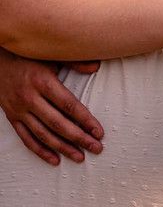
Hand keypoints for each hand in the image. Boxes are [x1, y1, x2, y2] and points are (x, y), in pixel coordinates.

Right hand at [0, 48, 102, 165]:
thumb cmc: (31, 55)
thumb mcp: (53, 54)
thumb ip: (75, 61)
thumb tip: (96, 66)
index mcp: (43, 82)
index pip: (68, 105)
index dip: (85, 120)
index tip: (99, 131)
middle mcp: (30, 98)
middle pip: (58, 123)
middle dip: (79, 138)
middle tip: (96, 148)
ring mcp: (20, 110)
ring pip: (43, 134)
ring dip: (62, 148)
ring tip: (79, 157)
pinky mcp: (12, 117)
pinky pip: (26, 138)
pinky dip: (40, 151)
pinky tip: (54, 159)